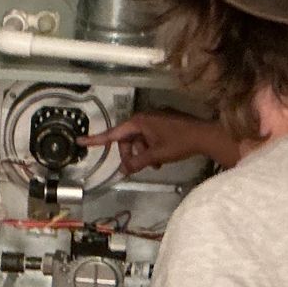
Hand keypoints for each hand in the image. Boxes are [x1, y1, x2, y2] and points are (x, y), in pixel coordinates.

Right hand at [82, 110, 240, 174]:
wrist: (205, 135)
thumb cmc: (179, 143)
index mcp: (139, 121)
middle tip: (136, 168)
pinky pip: (150, 136)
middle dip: (130, 154)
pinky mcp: (165, 122)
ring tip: (154, 165)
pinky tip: (160, 159)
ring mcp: (156, 118)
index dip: (97, 139)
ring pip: (140, 139)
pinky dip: (151, 148)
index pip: (114, 133)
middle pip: (127, 138)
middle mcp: (145, 116)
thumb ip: (137, 162)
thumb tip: (124, 170)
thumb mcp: (155, 155)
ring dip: (142, 153)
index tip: (81, 141)